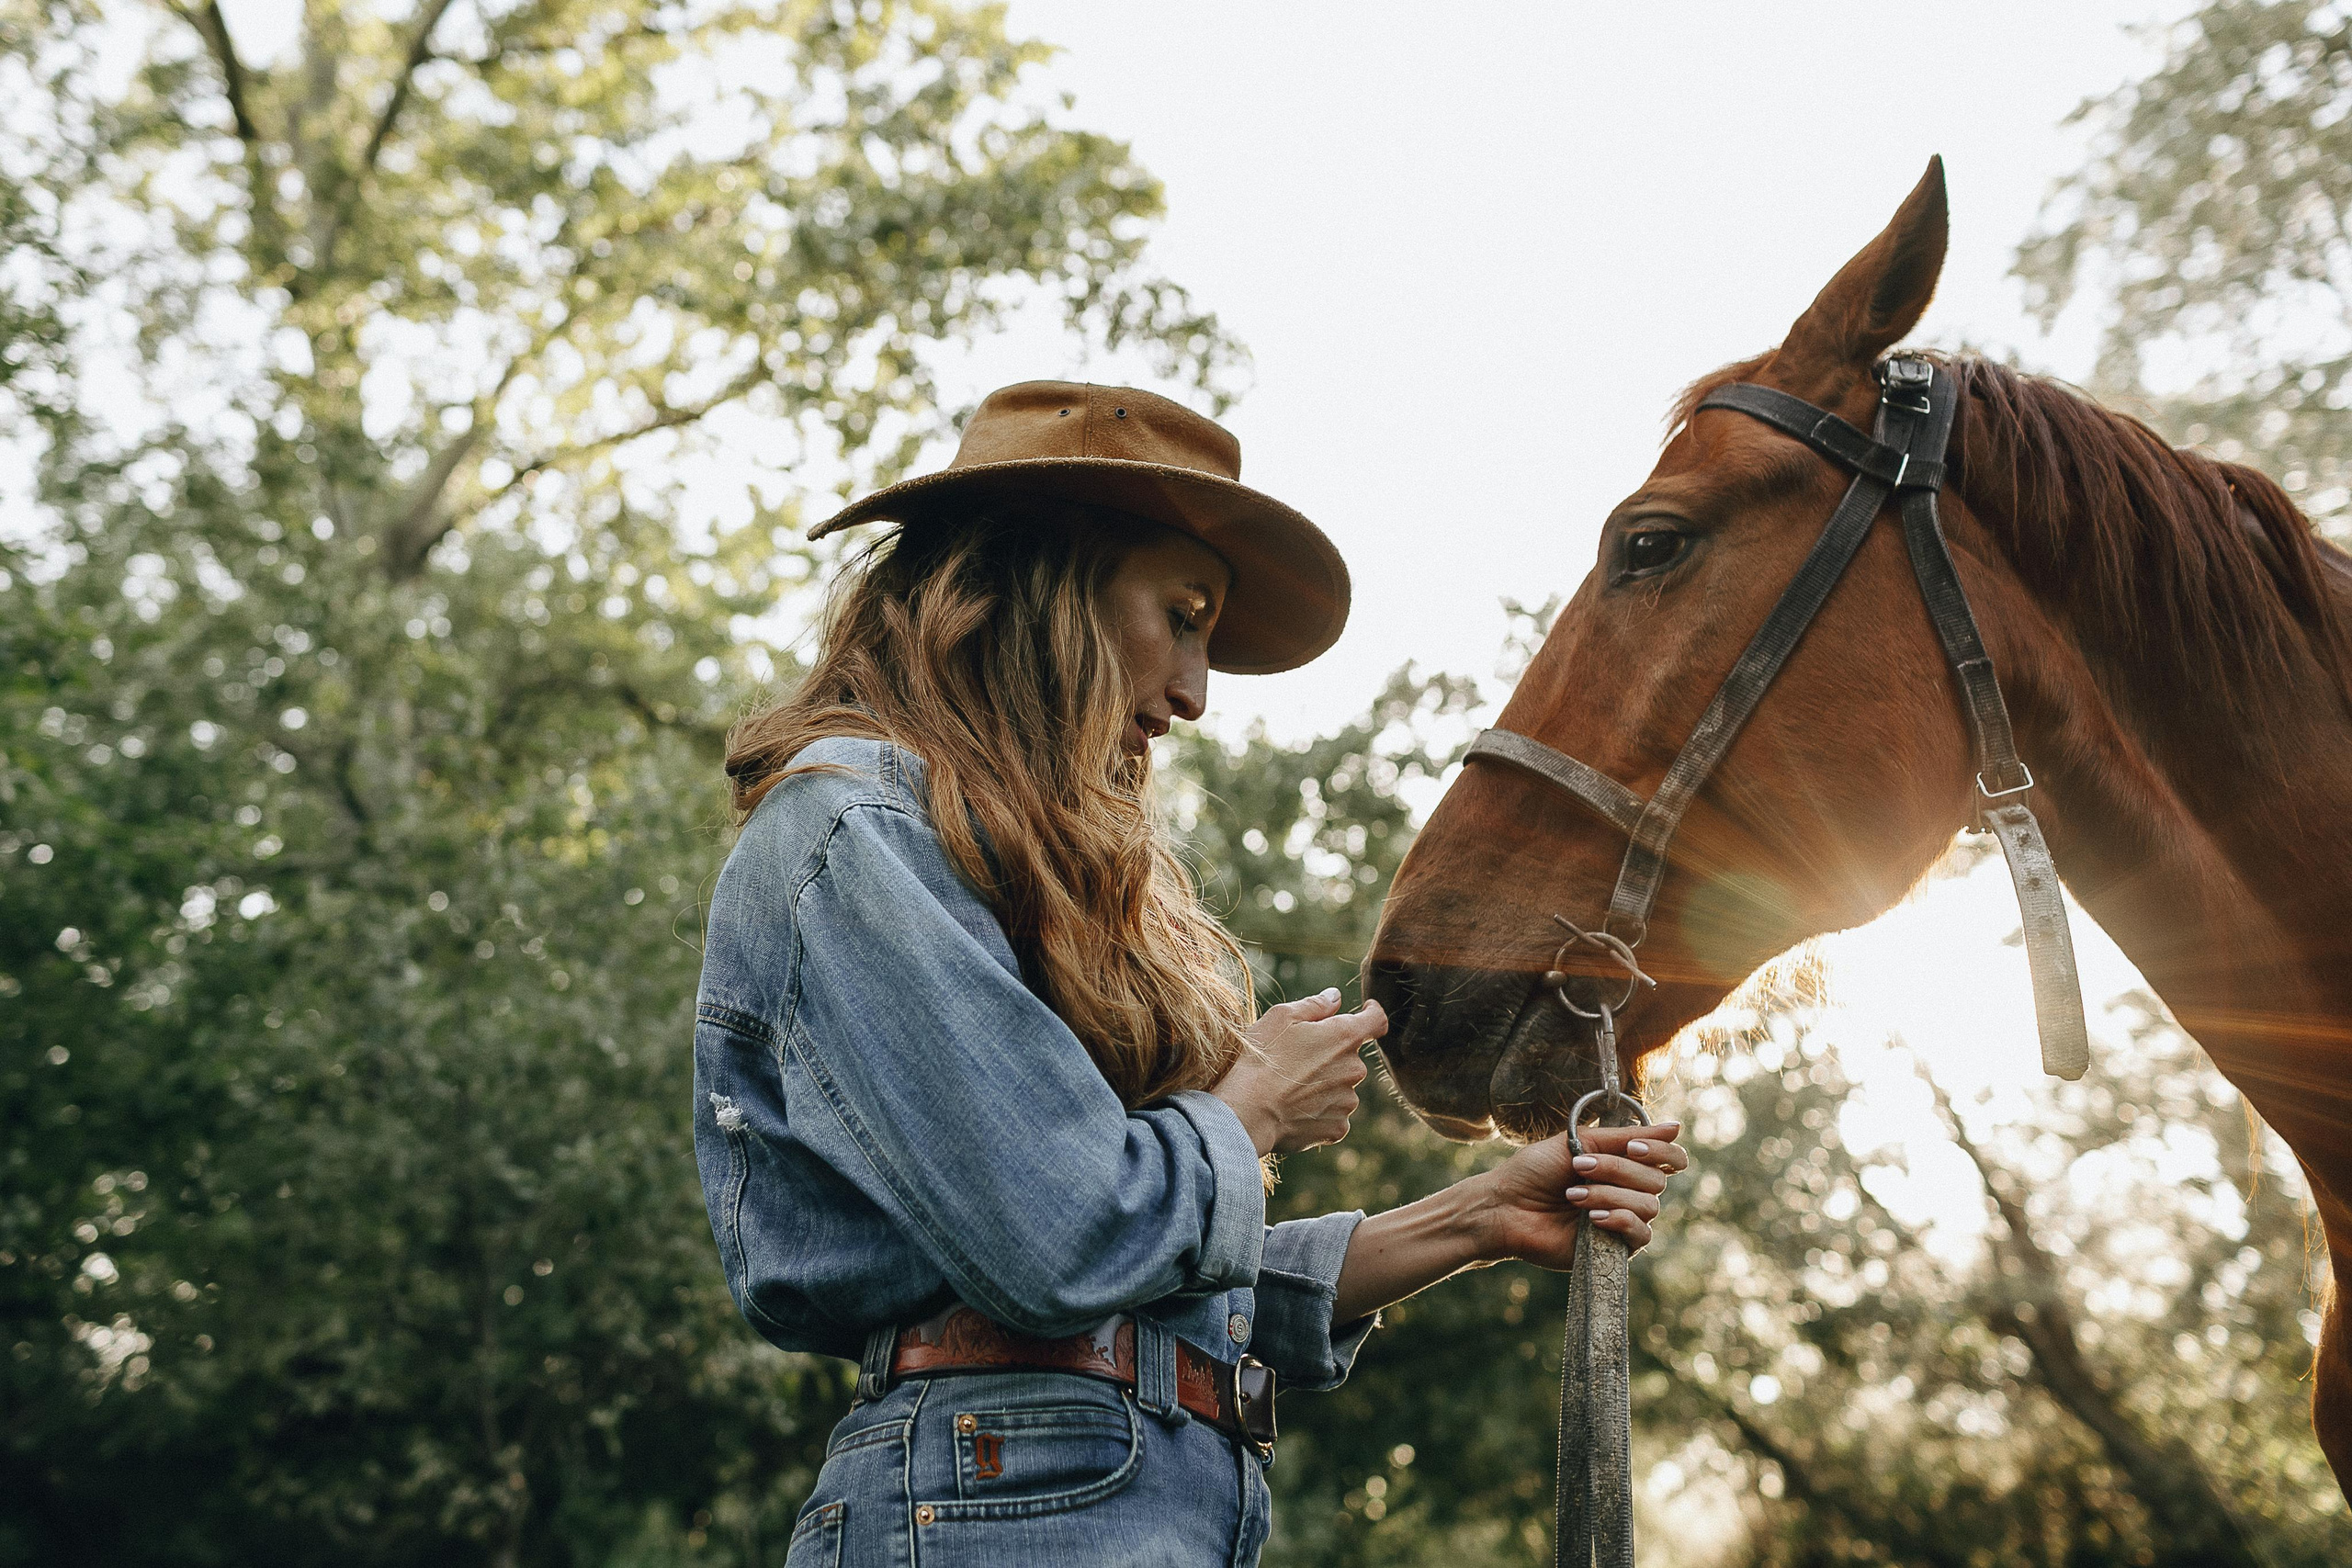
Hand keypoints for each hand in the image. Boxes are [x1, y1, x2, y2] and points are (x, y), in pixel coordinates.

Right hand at [1211, 988, 1382, 1154]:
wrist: (1250, 1111)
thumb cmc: (1263, 1059)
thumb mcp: (1282, 1018)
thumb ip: (1315, 1005)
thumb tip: (1335, 997)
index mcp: (1344, 1036)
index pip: (1376, 1020)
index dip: (1372, 1013)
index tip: (1365, 1011)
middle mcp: (1355, 1069)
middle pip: (1351, 1057)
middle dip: (1332, 1055)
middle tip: (1298, 1060)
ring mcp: (1348, 1101)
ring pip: (1342, 1087)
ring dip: (1325, 1085)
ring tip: (1292, 1088)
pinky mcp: (1337, 1127)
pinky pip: (1334, 1115)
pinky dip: (1319, 1112)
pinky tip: (1295, 1110)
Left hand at [1473, 1122, 1686, 1265]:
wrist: (1506, 1207)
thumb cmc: (1535, 1172)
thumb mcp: (1581, 1144)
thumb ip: (1626, 1137)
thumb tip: (1676, 1127)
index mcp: (1623, 1164)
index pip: (1669, 1159)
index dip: (1661, 1152)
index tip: (1633, 1147)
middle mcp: (1628, 1192)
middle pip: (1657, 1180)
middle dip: (1617, 1170)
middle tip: (1580, 1168)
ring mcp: (1623, 1220)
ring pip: (1649, 1206)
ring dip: (1609, 1195)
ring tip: (1572, 1196)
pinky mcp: (1615, 1249)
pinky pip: (1641, 1235)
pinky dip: (1619, 1220)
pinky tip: (1592, 1219)